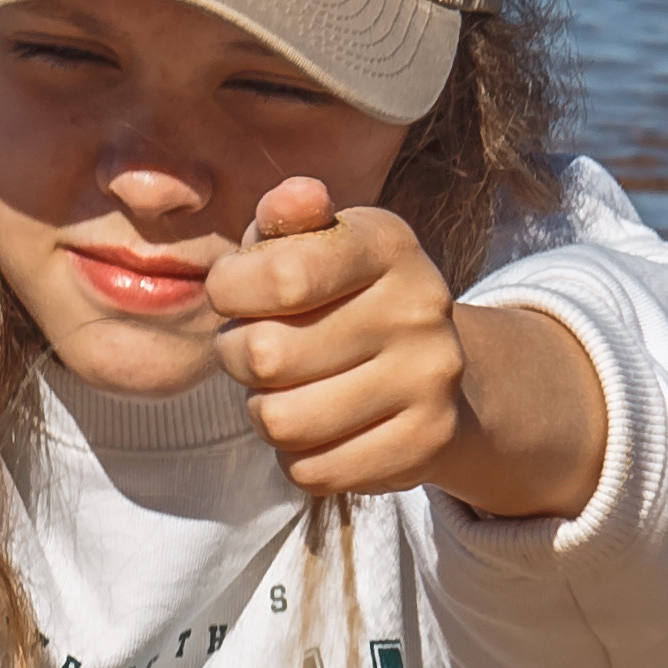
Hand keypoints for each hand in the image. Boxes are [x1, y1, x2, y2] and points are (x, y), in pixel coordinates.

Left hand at [206, 177, 606, 518]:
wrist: (436, 372)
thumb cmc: (343, 298)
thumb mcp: (316, 245)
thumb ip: (286, 220)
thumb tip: (295, 197)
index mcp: (387, 244)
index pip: (282, 275)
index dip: (230, 292)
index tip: (231, 294)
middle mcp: (419, 308)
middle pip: (268, 356)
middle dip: (238, 357)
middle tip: (256, 351)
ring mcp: (428, 379)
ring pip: (283, 422)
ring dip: (264, 412)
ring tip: (284, 391)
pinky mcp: (425, 444)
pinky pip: (313, 470)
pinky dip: (298, 457)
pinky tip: (318, 430)